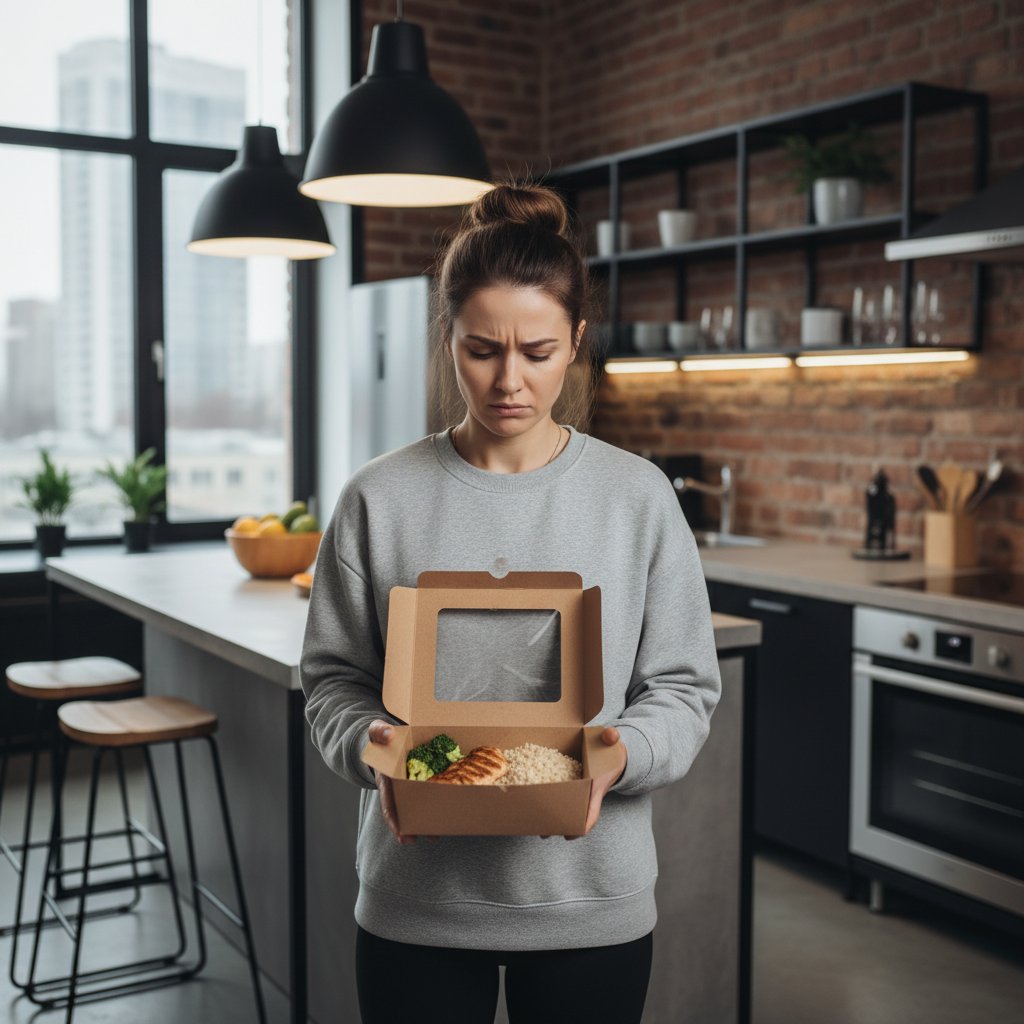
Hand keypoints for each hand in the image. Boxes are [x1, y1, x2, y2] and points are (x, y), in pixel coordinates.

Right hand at [368, 720, 437, 845]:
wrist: (387, 736)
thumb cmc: (381, 736)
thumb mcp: (376, 731)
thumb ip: (378, 731)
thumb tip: (388, 735)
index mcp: (386, 781)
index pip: (389, 805)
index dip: (395, 821)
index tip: (403, 836)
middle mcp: (399, 787)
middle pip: (408, 811)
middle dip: (417, 827)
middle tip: (431, 837)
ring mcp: (412, 784)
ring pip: (421, 804)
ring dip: (430, 818)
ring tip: (442, 832)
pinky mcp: (425, 777)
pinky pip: (432, 789)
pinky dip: (439, 797)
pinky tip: (452, 805)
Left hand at [541, 726, 625, 841]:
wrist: (612, 754)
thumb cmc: (611, 749)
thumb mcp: (612, 742)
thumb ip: (611, 737)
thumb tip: (611, 734)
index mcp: (597, 788)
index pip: (593, 811)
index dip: (584, 824)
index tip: (571, 835)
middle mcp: (587, 795)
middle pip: (574, 817)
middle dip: (560, 826)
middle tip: (543, 834)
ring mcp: (578, 793)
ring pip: (566, 810)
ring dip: (552, 818)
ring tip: (535, 826)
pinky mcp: (570, 787)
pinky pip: (560, 797)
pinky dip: (550, 801)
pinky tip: (536, 802)